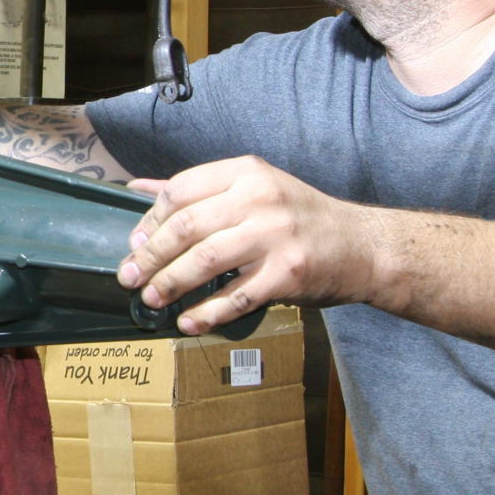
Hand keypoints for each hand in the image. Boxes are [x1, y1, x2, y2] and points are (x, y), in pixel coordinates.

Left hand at [117, 156, 378, 334]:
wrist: (364, 246)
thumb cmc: (300, 218)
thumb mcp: (254, 187)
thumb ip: (199, 190)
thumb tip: (138, 189)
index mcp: (246, 172)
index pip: (180, 190)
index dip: (150, 219)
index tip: (135, 243)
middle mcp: (260, 198)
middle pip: (186, 227)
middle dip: (150, 256)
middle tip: (130, 277)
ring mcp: (275, 236)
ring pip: (205, 261)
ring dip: (171, 284)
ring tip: (152, 299)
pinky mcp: (288, 274)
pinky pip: (235, 297)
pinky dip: (206, 313)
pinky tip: (188, 322)